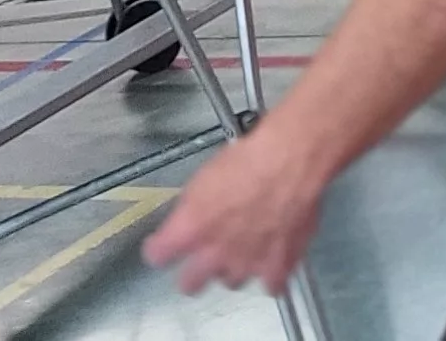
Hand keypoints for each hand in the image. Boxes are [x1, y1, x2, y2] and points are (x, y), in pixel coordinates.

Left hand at [142, 132, 328, 296]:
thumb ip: (192, 211)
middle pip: (190, 285)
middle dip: (191, 276)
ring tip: (243, 252)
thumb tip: (190, 221)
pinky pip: (270, 285)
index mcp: (189, 230)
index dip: (160, 249)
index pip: (158, 255)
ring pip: (231, 281)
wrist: (287, 166)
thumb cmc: (244, 161)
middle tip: (199, 264)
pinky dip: (270, 275)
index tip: (163, 245)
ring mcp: (246, 265)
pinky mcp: (277, 268)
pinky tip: (272, 262)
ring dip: (233, 269)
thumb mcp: (202, 180)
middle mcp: (213, 255)